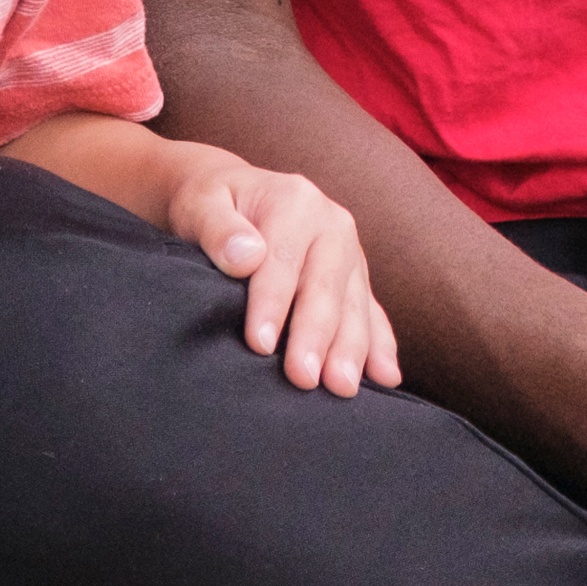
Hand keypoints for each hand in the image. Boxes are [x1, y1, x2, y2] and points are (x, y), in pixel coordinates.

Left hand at [160, 148, 398, 397]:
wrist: (232, 196)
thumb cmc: (210, 204)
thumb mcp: (199, 204)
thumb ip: (217, 228)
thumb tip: (246, 257)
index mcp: (297, 202)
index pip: (283, 260)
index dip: (272, 304)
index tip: (260, 344)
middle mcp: (333, 225)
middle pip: (326, 287)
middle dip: (316, 336)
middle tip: (303, 378)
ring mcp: (350, 253)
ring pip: (354, 306)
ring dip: (350, 350)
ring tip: (341, 388)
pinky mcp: (356, 279)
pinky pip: (372, 314)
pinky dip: (380, 347)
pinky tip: (387, 378)